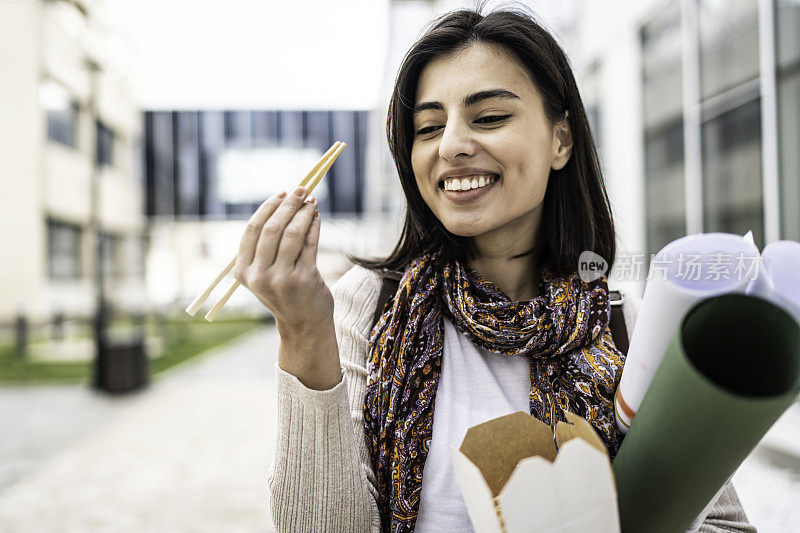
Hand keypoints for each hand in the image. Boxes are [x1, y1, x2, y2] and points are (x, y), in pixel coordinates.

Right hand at [234, 187, 332, 337]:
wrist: (303, 324)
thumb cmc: (283, 293)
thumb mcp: (263, 274)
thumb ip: (265, 246)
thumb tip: (282, 203)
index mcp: (243, 272)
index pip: (252, 230)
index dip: (268, 207)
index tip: (281, 194)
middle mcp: (259, 276)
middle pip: (272, 228)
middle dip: (288, 205)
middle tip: (301, 190)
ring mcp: (282, 279)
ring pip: (293, 233)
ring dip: (304, 213)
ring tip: (312, 202)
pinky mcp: (305, 279)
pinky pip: (310, 243)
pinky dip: (314, 225)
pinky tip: (317, 217)